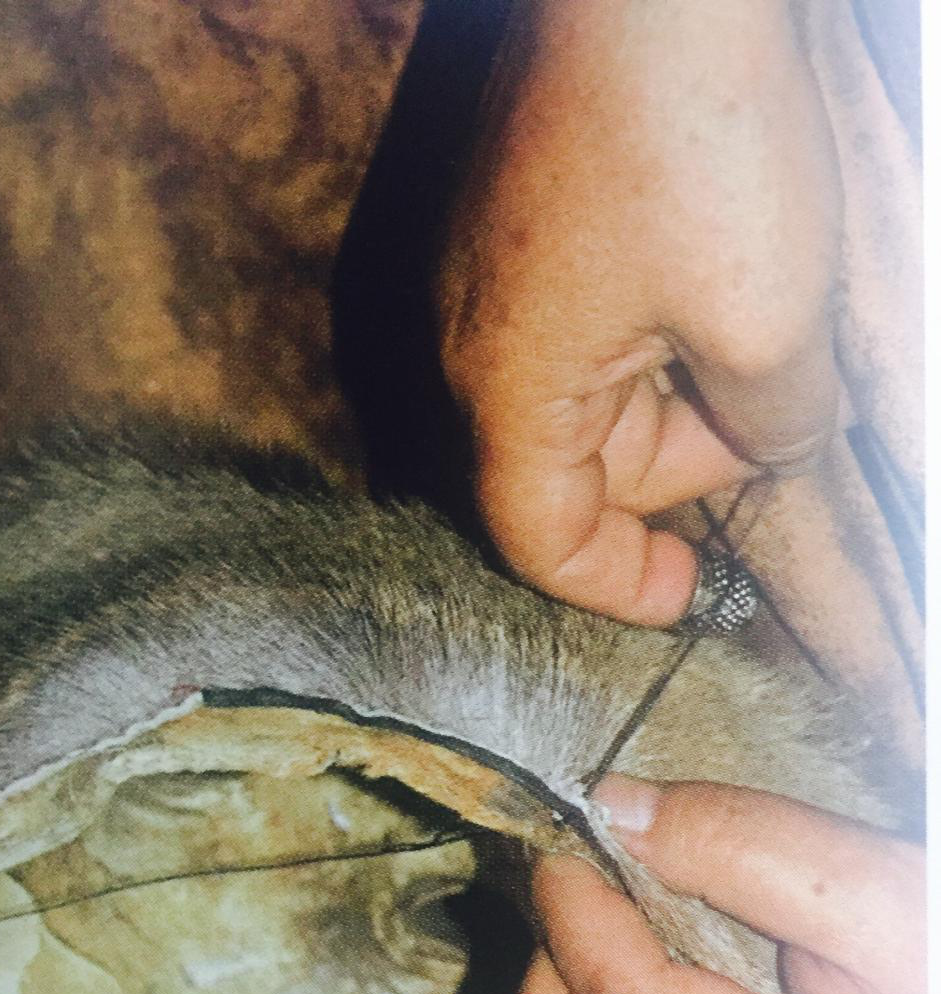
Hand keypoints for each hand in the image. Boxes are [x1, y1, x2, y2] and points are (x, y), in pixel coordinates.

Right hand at [437, 0, 840, 624]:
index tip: (687, 594)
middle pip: (576, 465)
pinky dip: (661, 328)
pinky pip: (587, 318)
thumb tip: (775, 447)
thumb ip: (775, 429)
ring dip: (682, 385)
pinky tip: (726, 272)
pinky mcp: (519, 216)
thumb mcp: (770, 324)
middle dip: (683, 462)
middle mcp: (473, 343)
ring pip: (590, 389)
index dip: (617, 586)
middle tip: (780, 416)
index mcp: (505, 391)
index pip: (541, 540)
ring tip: (765, 317)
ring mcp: (490, 273)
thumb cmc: (695, 140)